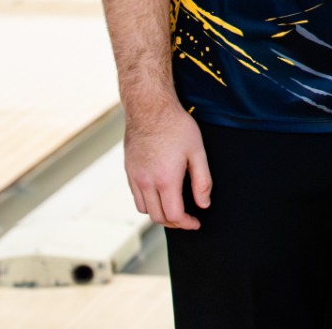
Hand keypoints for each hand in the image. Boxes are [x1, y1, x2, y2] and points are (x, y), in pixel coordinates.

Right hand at [125, 105, 210, 229]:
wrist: (149, 108)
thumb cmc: (177, 127)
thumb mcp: (197, 152)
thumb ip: (202, 181)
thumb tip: (204, 204)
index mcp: (165, 179)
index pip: (174, 215)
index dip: (186, 224)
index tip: (196, 223)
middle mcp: (146, 182)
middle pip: (158, 217)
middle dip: (175, 223)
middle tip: (188, 218)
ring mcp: (134, 177)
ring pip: (144, 209)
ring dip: (159, 213)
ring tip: (175, 207)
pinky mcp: (128, 171)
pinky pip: (136, 196)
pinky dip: (148, 202)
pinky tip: (160, 194)